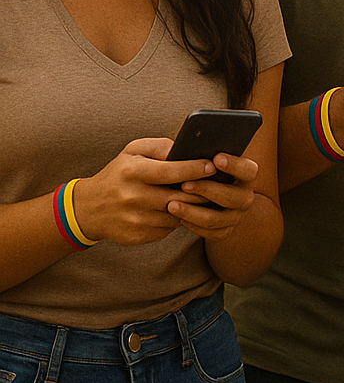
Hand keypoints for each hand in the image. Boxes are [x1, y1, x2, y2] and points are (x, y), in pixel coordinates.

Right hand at [69, 138, 217, 245]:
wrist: (88, 209)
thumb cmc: (118, 174)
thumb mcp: (133, 151)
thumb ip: (160, 146)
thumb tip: (185, 150)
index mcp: (132, 172)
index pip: (172, 171)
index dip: (196, 168)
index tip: (212, 166)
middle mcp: (132, 196)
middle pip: (180, 195)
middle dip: (202, 190)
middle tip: (216, 183)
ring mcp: (134, 219)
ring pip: (178, 214)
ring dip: (191, 207)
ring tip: (199, 197)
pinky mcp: (136, 236)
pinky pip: (168, 229)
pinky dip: (176, 220)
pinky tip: (178, 210)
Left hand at [170, 152, 260, 240]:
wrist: (212, 199)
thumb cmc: (204, 173)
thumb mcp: (208, 161)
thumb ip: (204, 156)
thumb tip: (188, 151)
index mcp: (246, 177)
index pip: (249, 170)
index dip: (235, 165)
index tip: (216, 158)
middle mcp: (245, 197)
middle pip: (233, 197)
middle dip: (207, 190)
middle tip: (184, 184)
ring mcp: (236, 216)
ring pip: (217, 218)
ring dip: (193, 211)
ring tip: (171, 204)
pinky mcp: (224, 231)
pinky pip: (210, 232)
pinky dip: (193, 225)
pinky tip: (178, 217)